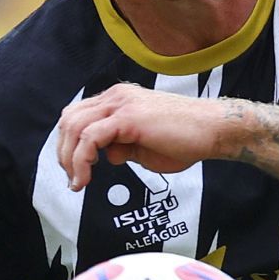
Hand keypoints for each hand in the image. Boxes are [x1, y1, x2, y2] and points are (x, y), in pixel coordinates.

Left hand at [57, 84, 226, 190]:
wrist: (215, 130)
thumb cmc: (186, 139)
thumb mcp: (143, 148)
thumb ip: (122, 148)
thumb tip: (109, 155)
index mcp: (118, 100)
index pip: (77, 116)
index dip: (68, 144)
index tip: (74, 171)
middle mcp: (116, 97)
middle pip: (69, 119)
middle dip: (63, 153)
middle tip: (72, 180)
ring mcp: (120, 104)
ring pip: (74, 128)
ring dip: (69, 159)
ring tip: (78, 183)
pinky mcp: (127, 117)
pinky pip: (90, 138)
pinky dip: (81, 161)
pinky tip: (86, 178)